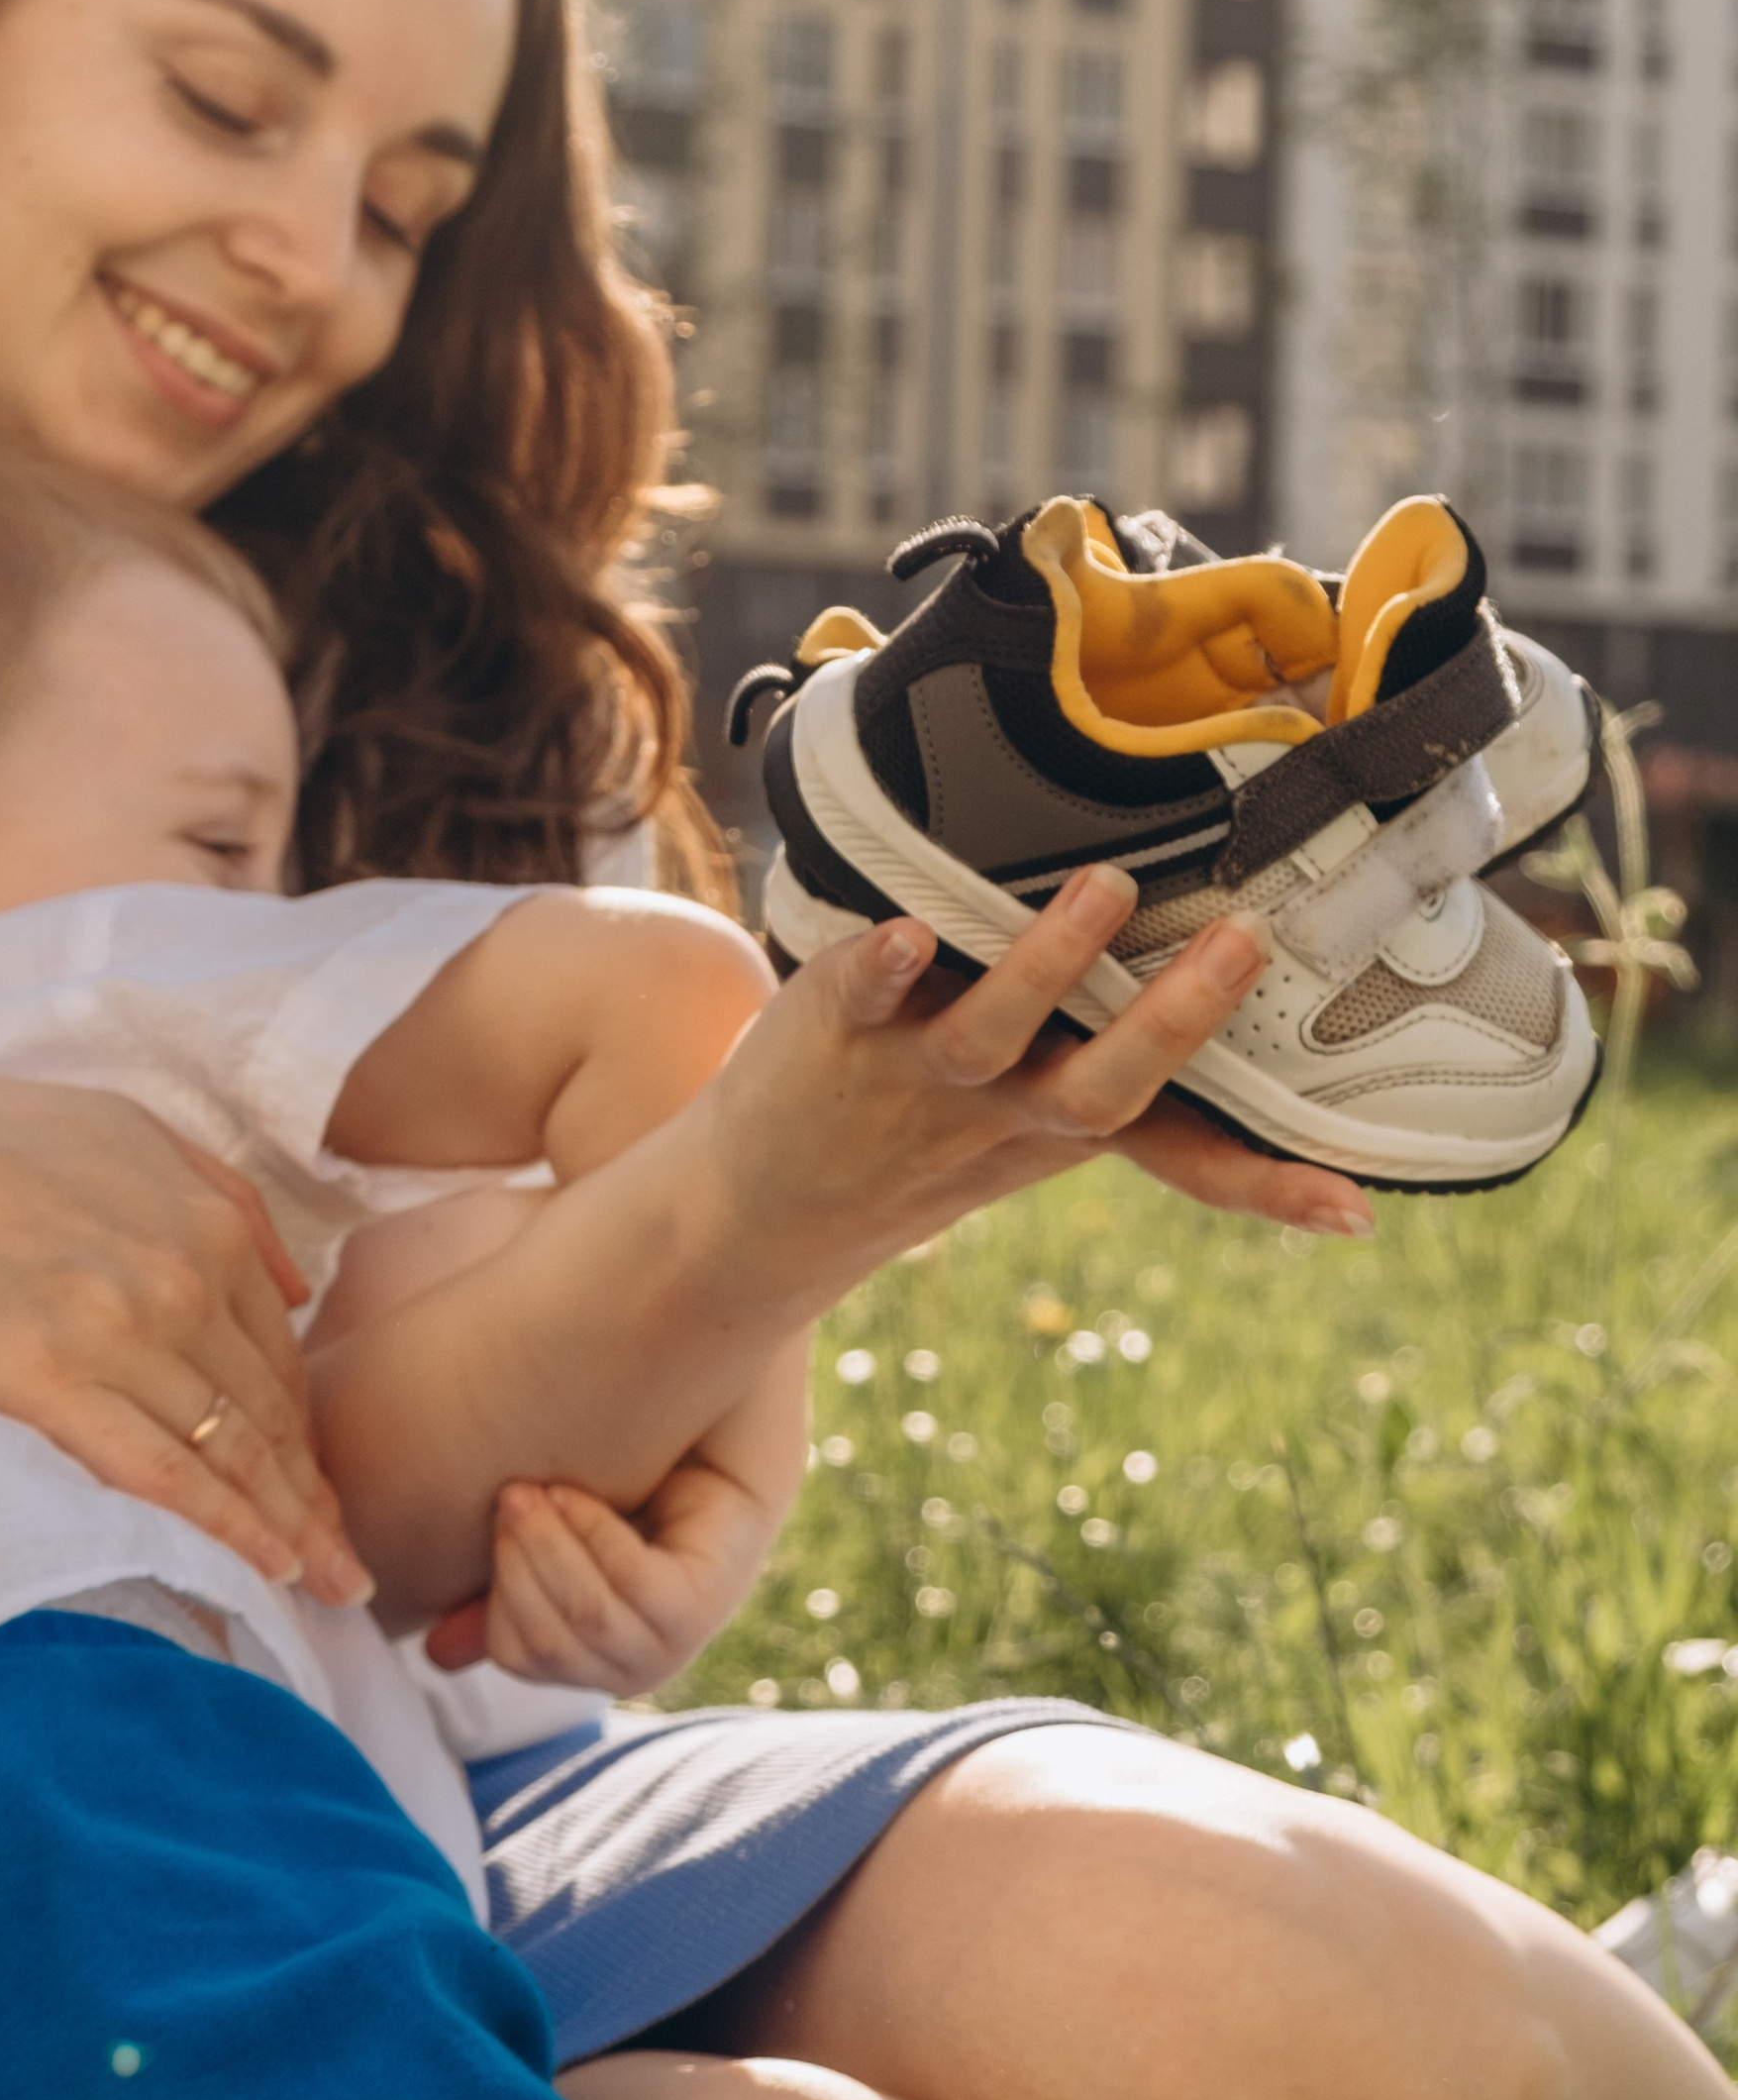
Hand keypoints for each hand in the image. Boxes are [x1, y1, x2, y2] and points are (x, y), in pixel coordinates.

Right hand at [0, 1053, 368, 1604]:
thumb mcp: (115, 1129)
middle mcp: (178, 1273)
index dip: (307, 1430)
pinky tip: (268, 1567)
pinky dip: (227, 1526)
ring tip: (329, 1586)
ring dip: (291, 1526)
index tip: (323, 1489)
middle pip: (269, 1410)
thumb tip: (299, 1283)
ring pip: (232, 1449)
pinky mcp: (45, 1380)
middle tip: (352, 1566)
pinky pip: (161, 1473)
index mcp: (200, 1219)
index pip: (280, 1350)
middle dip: (317, 1495)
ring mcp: (116, 1329)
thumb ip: (217, 1193)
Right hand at [424, 1459, 773, 1694]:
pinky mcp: (697, 1612)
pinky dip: (591, 1533)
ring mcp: (667, 1649)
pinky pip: (629, 1582)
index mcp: (585, 1668)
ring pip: (584, 1611)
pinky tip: (573, 1494)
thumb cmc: (620, 1506)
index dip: (495, 1589)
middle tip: (506, 1496)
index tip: (493, 1521)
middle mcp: (627, 1672)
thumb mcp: (548, 1553)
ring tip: (531, 1489)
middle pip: (544, 1635)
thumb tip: (436, 1654)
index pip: (513, 1651)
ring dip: (547, 1543)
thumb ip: (496, 1597)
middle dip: (515, 1560)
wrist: (704, 1463)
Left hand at [696, 874, 1369, 1313]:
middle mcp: (1002, 1107)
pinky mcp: (835, 1026)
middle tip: (1249, 943)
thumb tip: (1232, 1000)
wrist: (745, 1212)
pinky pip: (864, 994)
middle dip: (1176, 1019)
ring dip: (1049, 963)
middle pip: (1103, 1085)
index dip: (1266, 1184)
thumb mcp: (1030, 1131)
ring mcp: (918, 1071)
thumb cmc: (917, 1144)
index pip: (1180, 1157)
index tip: (1353, 1206)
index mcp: (1060, 1128)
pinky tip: (906, 930)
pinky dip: (886, 966)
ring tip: (1106, 887)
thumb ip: (1121, 1075)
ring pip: (994, 1029)